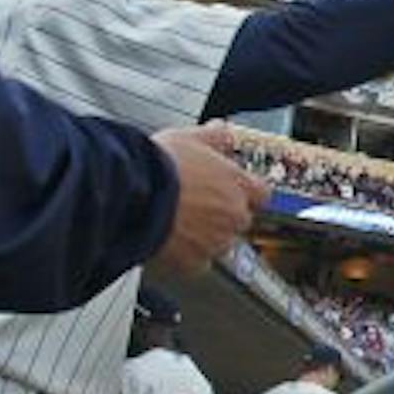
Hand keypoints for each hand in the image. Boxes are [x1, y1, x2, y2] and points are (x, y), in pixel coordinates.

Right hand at [149, 125, 267, 273]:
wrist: (133, 197)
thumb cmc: (158, 167)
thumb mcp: (188, 138)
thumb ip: (212, 137)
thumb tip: (222, 130)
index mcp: (237, 184)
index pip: (260, 194)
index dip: (245, 192)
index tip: (232, 190)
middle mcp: (233, 215)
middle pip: (238, 219)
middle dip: (221, 214)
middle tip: (196, 206)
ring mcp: (216, 241)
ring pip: (218, 242)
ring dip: (204, 235)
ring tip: (177, 222)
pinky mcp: (195, 262)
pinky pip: (197, 262)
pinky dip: (186, 256)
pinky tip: (168, 241)